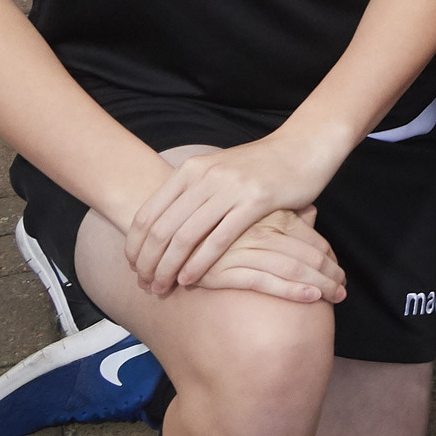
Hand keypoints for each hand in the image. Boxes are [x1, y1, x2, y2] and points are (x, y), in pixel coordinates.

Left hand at [122, 134, 337, 295]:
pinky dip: (199, 263)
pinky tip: (190, 279)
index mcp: (191, 169)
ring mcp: (231, 187)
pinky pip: (218, 239)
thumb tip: (159, 225)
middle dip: (148, 262)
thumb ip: (190, 192)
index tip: (132, 268)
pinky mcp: (256, 201)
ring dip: (168, 268)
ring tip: (162, 287)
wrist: (302, 148)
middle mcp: (207, 176)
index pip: (149, 213)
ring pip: (185, 236)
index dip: (135, 245)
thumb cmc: (259, 167)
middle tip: (144, 284)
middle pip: (162, 228)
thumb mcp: (217, 171)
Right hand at [197, 207, 347, 304]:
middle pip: (306, 252)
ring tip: (338, 295)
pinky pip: (264, 281)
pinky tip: (312, 297)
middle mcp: (258, 228)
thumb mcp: (255, 210)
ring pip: (291, 266)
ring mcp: (240, 248)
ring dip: (320, 283)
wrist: (171, 226)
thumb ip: (285, 213)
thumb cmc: (218, 221)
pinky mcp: (221, 269)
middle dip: (329, 272)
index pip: (310, 236)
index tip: (340, 272)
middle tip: (344, 288)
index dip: (328, 255)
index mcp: (269, 213)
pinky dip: (291, 290)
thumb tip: (311, 212)